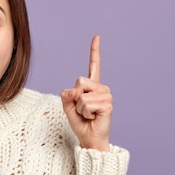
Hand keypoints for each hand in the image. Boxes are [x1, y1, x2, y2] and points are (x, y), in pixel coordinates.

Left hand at [60, 35, 111, 151]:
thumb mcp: (67, 106)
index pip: (94, 65)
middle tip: (83, 109)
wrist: (89, 138)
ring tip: (88, 114)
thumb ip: (67, 94)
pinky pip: (86, 103)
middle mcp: (101, 88)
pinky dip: (84, 112)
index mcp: (92, 86)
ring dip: (80, 108)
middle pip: (80, 80)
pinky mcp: (108, 104)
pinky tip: (93, 117)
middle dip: (75, 97)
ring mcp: (106, 95)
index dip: (95, 51)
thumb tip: (76, 91)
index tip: (97, 36)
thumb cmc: (80, 122)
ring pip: (81, 94)